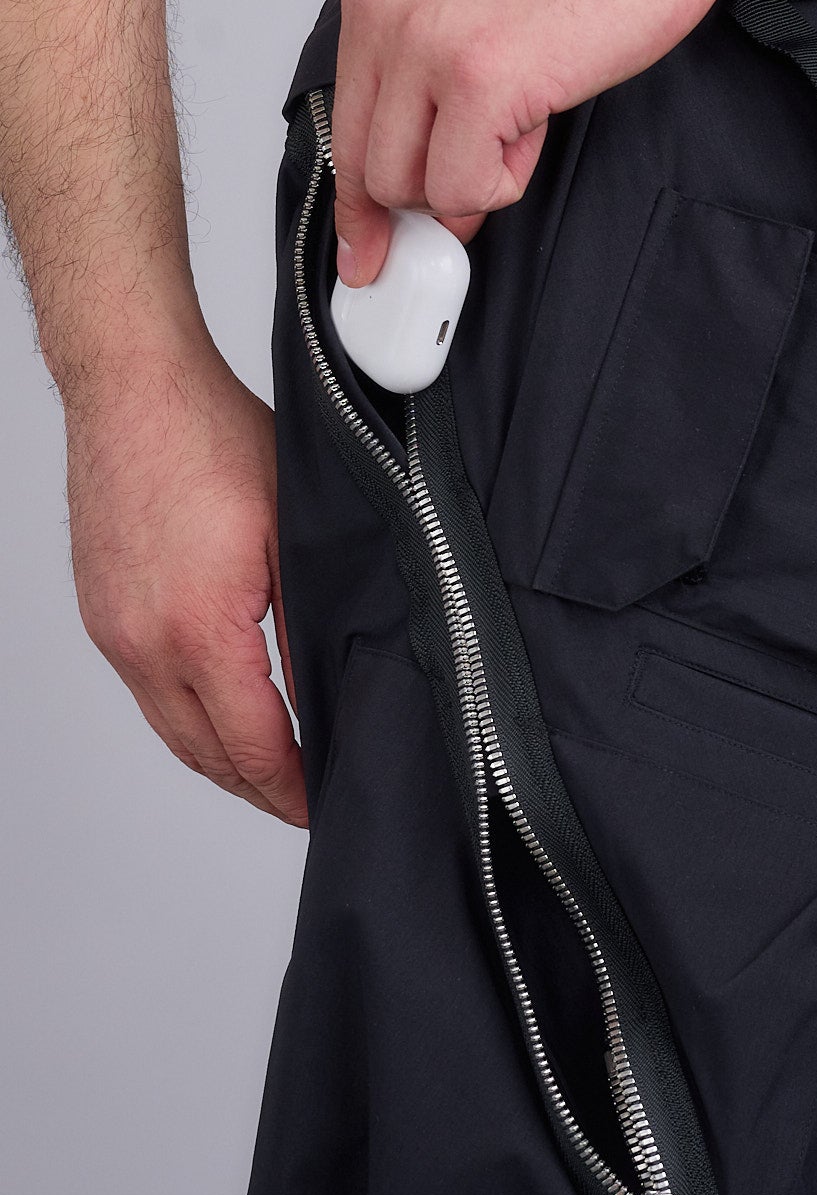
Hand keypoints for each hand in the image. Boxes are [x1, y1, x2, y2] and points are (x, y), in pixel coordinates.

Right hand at [65, 342, 305, 826]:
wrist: (134, 388)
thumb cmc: (215, 439)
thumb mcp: (294, 533)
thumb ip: (312, 620)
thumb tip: (338, 685)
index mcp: (198, 631)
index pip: (253, 744)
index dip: (291, 787)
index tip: (323, 806)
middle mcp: (142, 643)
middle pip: (204, 755)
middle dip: (257, 789)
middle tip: (303, 804)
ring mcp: (113, 631)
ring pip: (170, 729)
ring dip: (220, 759)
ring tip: (270, 774)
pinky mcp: (100, 614)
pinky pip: (146, 691)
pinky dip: (188, 718)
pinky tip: (223, 714)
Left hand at [331, 0, 768, 284]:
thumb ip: (430, 79)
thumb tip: (424, 176)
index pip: (342, 118)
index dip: (360, 198)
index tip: (368, 248)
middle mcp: (384, 7)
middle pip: (368, 165)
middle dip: (426, 197)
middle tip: (479, 188)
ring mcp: (426, 42)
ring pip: (409, 186)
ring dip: (475, 179)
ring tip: (526, 119)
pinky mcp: (477, 80)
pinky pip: (465, 188)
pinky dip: (508, 178)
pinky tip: (540, 118)